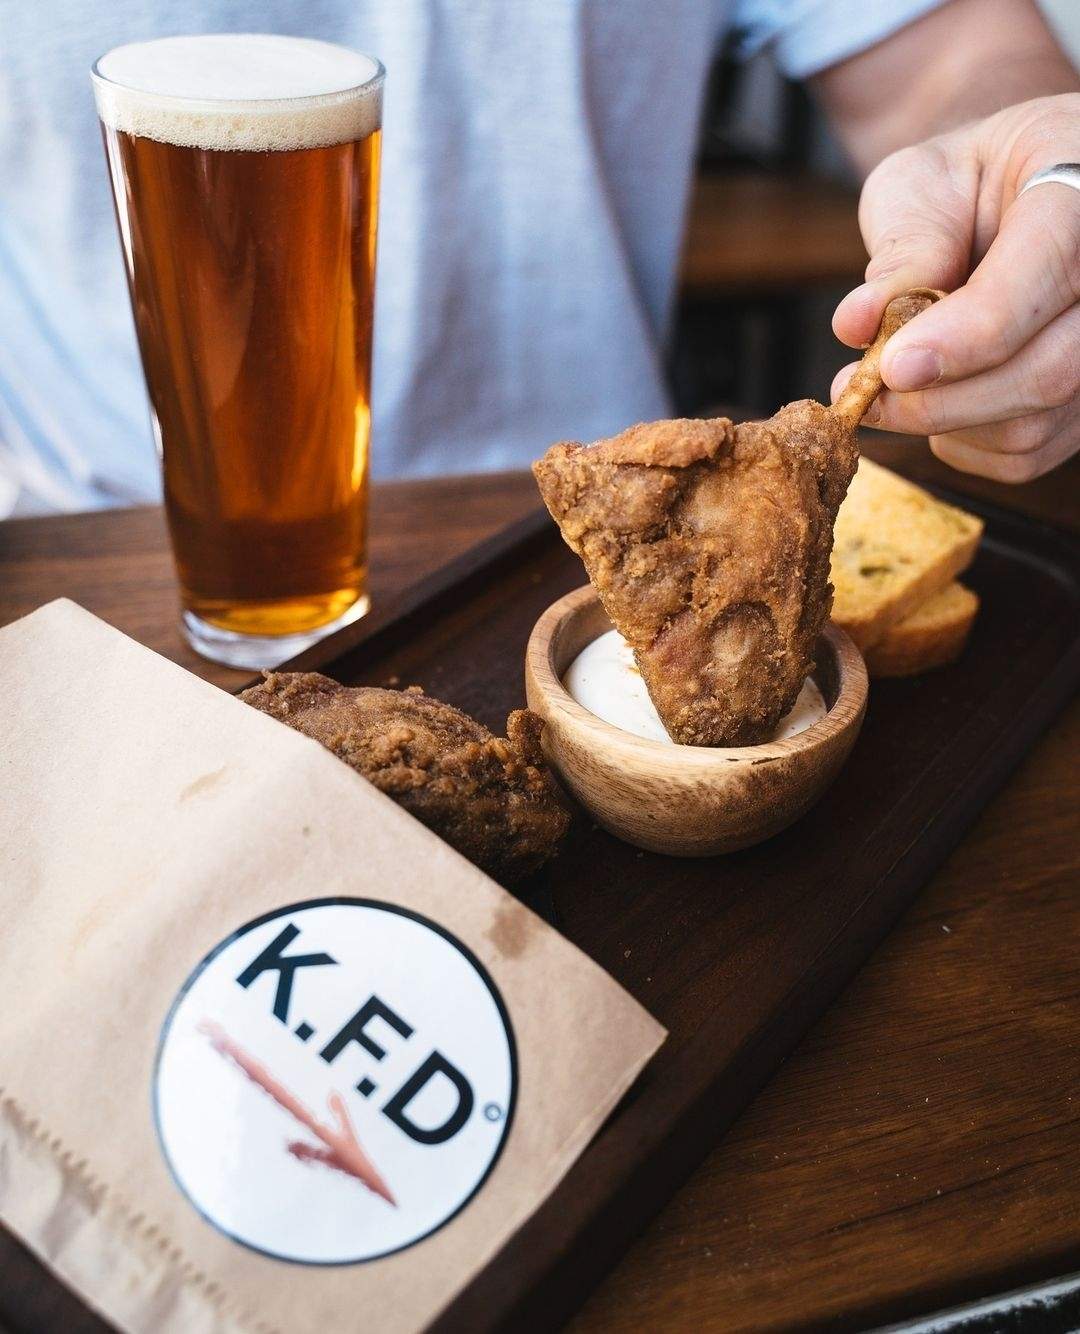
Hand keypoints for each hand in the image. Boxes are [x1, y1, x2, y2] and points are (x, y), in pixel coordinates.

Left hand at [831, 94, 1079, 481]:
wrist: (1018, 198)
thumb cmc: (970, 183)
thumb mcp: (926, 182)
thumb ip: (905, 247)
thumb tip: (858, 324)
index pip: (1043, 274)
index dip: (968, 333)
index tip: (892, 366)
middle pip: (1048, 371)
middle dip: (941, 399)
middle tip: (862, 391)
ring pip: (1034, 425)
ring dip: (943, 422)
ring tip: (896, 382)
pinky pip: (1024, 456)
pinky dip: (962, 443)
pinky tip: (940, 394)